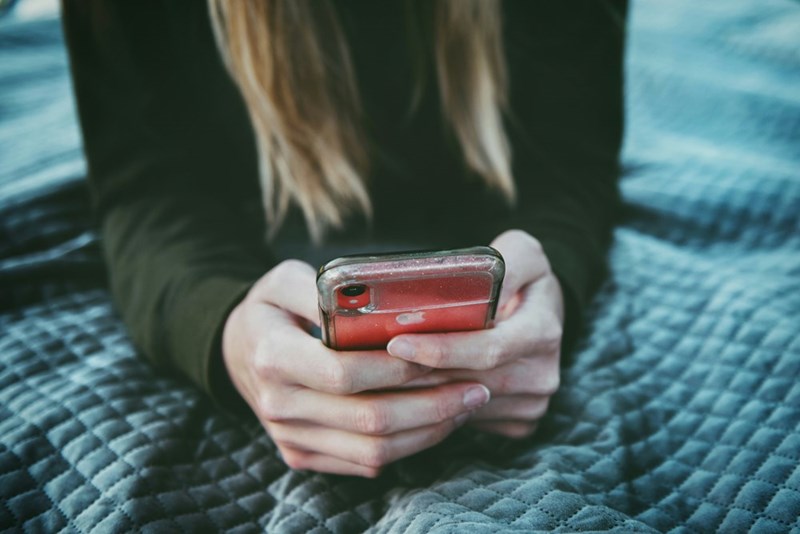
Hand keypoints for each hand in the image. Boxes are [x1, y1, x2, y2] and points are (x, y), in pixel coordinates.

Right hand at [222, 260, 490, 476]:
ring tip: (465, 405)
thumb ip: (322, 286)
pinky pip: (364, 464)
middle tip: (476, 387)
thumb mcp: (282, 279)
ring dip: (427, 431)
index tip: (444, 356)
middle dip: (431, 405)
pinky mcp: (302, 454)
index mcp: (273, 357)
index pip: (345, 373)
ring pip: (372, 451)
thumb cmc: (270, 309)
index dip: (399, 369)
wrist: (238, 351)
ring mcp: (290, 437)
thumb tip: (373, 299)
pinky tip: (435, 421)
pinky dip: (408, 447)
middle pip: (368, 419)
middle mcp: (279, 405)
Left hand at [387, 230, 563, 437]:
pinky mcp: (519, 421)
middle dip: (417, 375)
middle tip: (372, 364)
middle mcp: (542, 374)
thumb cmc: (525, 279)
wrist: (545, 313)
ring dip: (420, 394)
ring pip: (463, 405)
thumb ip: (503, 262)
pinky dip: (438, 408)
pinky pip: (469, 420)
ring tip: (380, 376)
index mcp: (543, 330)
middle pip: (469, 382)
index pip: (489, 349)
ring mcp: (531, 403)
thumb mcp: (523, 253)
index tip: (398, 342)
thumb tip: (476, 283)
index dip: (441, 350)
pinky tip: (409, 390)